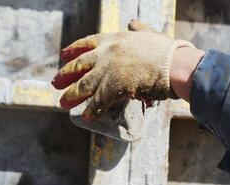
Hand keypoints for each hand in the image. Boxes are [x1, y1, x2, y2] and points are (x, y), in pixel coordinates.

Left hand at [52, 21, 194, 120]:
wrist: (175, 65)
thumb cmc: (166, 50)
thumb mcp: (149, 34)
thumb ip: (138, 29)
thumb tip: (132, 22)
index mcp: (114, 40)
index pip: (87, 43)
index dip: (73, 49)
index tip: (63, 55)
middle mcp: (106, 54)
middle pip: (79, 65)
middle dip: (65, 75)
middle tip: (55, 83)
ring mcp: (108, 70)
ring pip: (84, 85)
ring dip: (72, 95)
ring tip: (62, 103)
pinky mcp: (113, 87)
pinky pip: (99, 101)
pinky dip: (92, 110)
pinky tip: (87, 116)